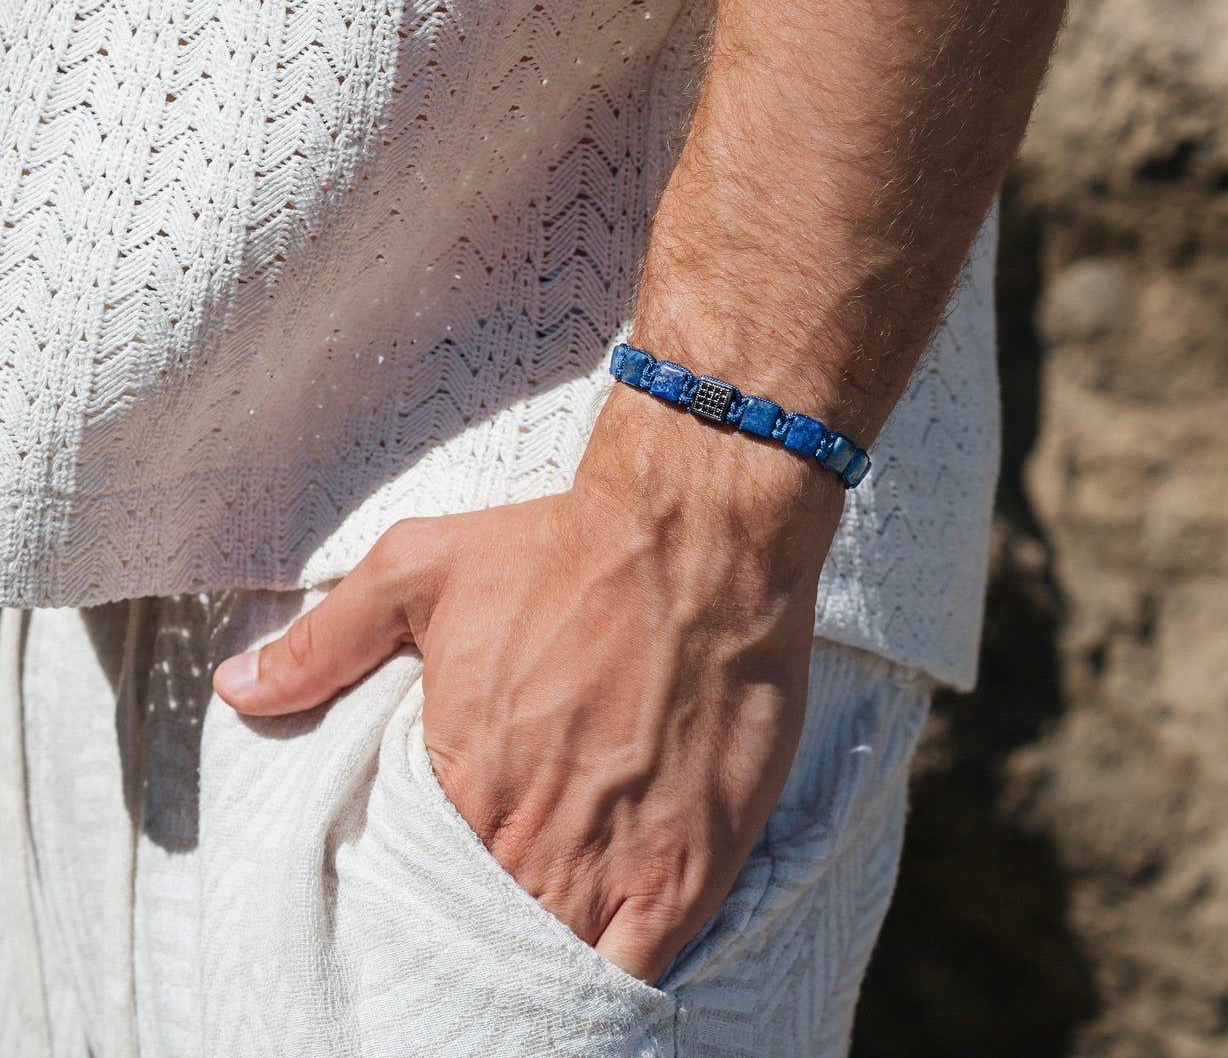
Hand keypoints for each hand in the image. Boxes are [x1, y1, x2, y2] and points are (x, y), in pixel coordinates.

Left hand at [212, 384, 842, 983]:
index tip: (418, 905)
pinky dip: (607, 983)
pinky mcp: (689, 868)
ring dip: (533, 966)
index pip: (411, 892)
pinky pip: (634, 972)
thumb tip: (239, 687)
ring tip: (520, 962)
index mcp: (460, 781)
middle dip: (470, 943)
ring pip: (550, 965)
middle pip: (480, 939)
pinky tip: (593, 965)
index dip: (415, 906)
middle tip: (469, 933)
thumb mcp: (418, 570)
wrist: (692, 542)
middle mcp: (529, 838)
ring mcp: (613, 863)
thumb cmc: (560, 553)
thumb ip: (325, 641)